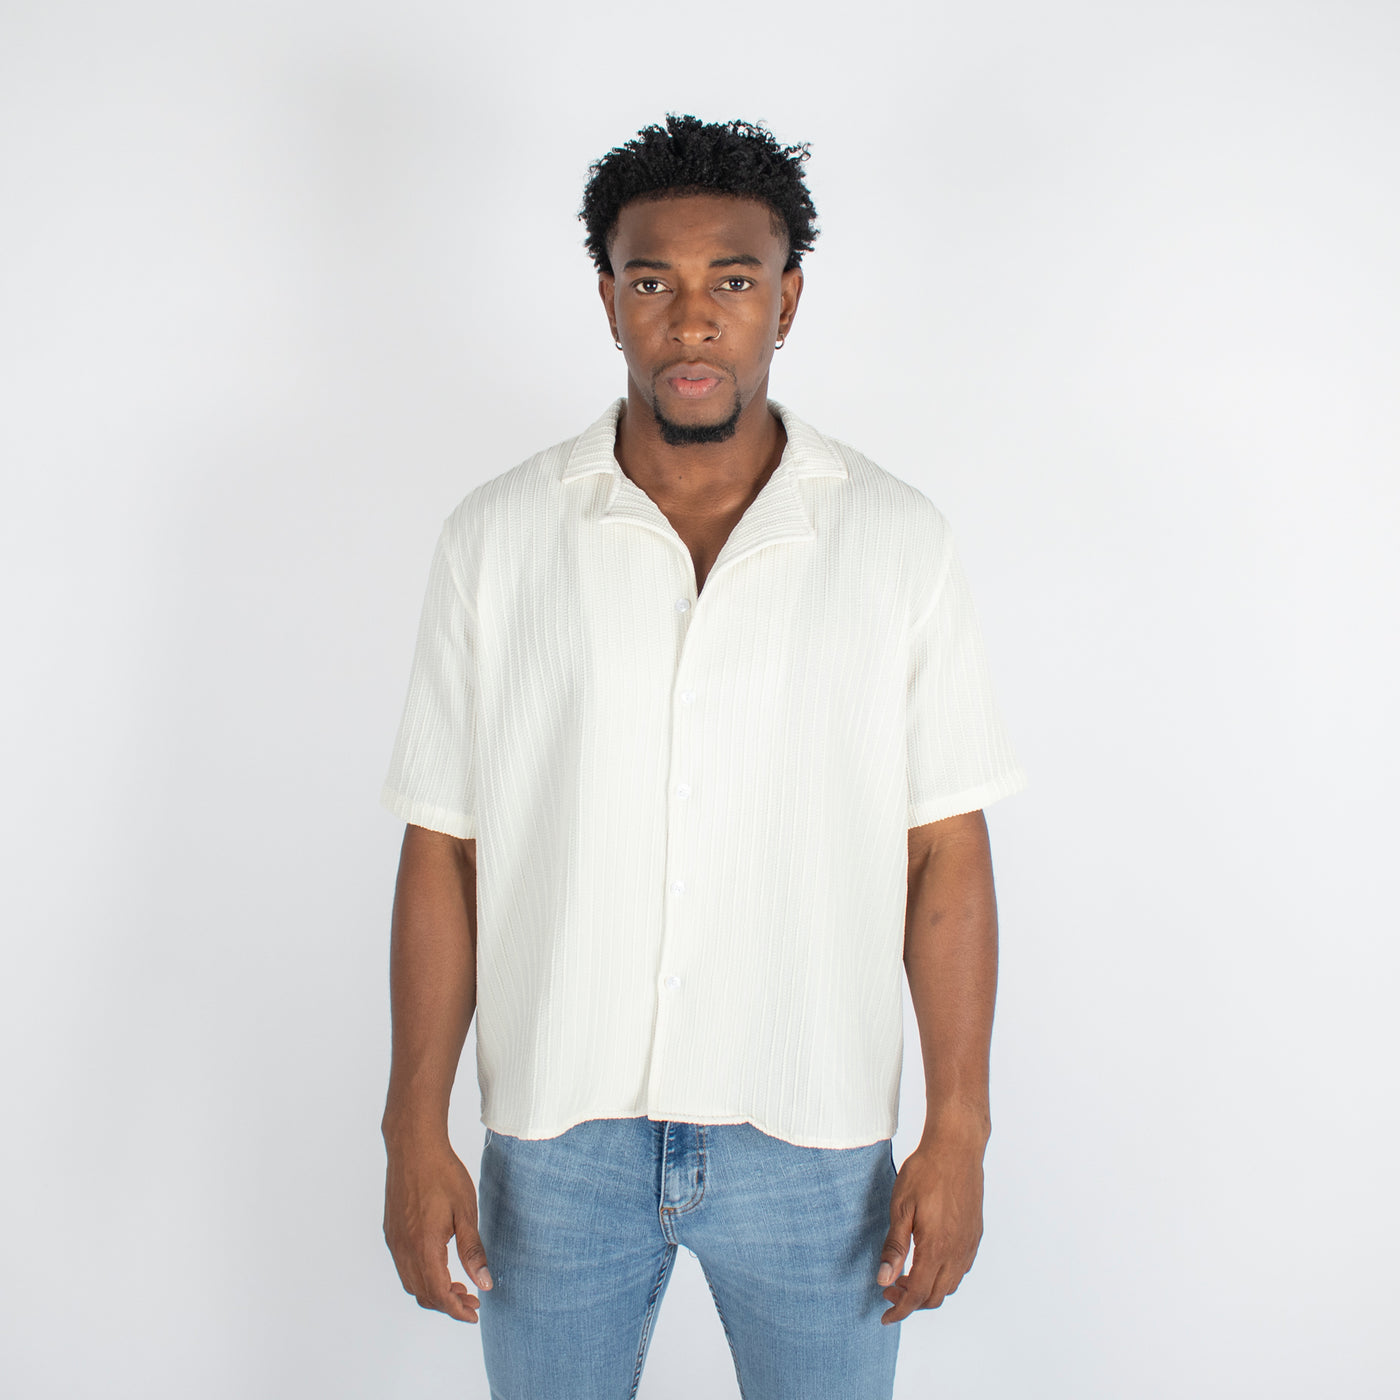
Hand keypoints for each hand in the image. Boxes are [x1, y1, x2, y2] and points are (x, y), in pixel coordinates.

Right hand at [383, 1130, 492, 1323]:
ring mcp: (394, 1241)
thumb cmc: (443, 1174)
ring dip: (433, 1291)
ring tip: (458, 1285)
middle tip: (472, 1300)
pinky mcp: (391, 1232)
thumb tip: (484, 1283)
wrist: (413, 1147)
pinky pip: (404, 1266)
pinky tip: (439, 1265)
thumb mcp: (466, 1212)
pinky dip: (421, 1276)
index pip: (438, 1294)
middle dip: (447, 1303)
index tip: (474, 1313)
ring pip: (411, 1282)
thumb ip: (473, 1251)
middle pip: (423, 1294)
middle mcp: (404, 1249)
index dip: (457, 1309)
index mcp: (424, 1246)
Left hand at [876, 1132, 985, 1323]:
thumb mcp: (901, 1207)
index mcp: (937, 1248)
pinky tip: (927, 1259)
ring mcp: (969, 1243)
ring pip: (950, 1284)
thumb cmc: (925, 1172)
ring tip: (905, 1274)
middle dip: (911, 1301)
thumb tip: (884, 1279)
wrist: (957, 1148)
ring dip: (928, 1288)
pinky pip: (961, 1268)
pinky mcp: (975, 1233)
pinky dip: (943, 1275)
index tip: (885, 1316)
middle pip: (935, 1295)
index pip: (918, 1294)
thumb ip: (894, 1246)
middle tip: (889, 1290)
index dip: (900, 1310)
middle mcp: (958, 1251)